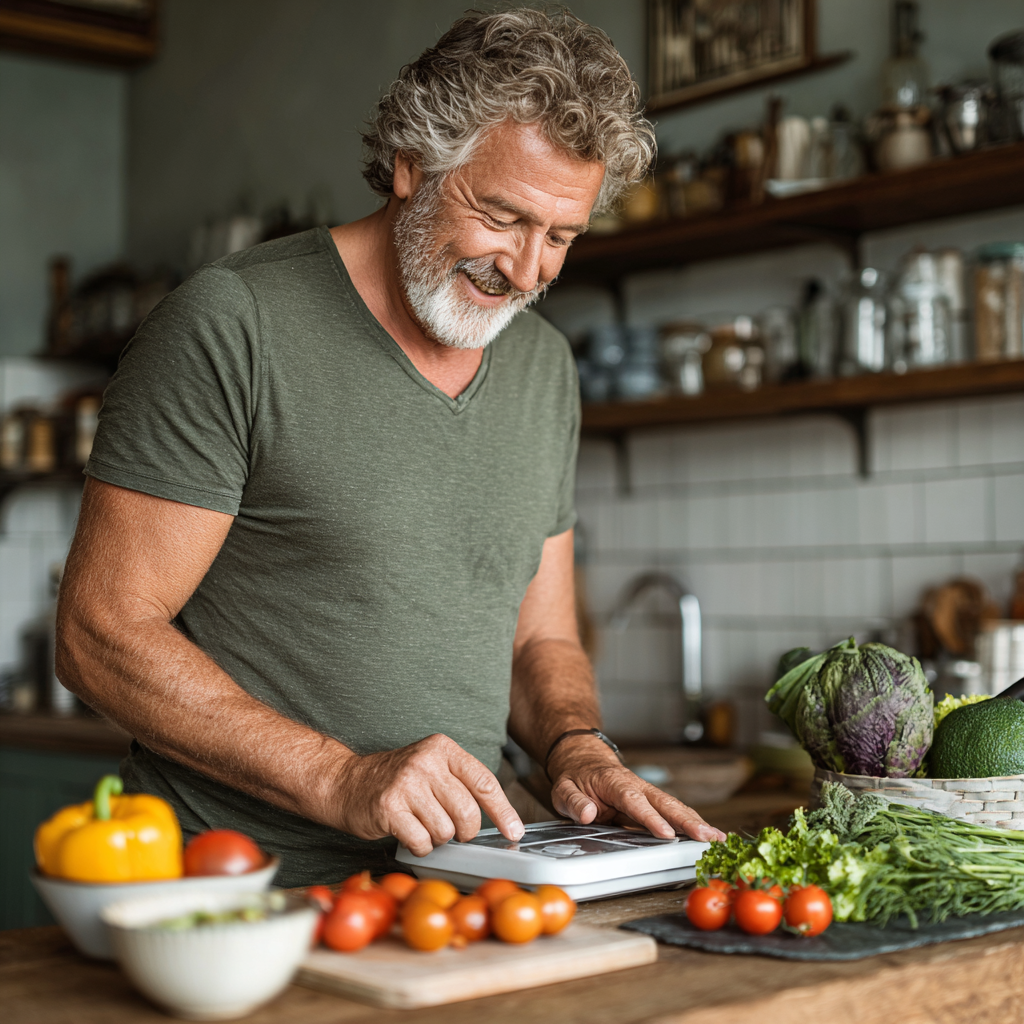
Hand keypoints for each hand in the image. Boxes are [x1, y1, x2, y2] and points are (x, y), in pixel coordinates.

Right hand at [329, 733, 524, 855]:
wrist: (345, 783)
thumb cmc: (396, 781)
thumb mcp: (431, 768)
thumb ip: (461, 784)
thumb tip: (501, 820)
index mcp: (443, 748)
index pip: (484, 782)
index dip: (503, 811)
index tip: (514, 832)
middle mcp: (426, 762)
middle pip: (468, 813)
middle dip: (464, 831)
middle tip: (451, 830)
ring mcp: (407, 783)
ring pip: (446, 831)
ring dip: (438, 838)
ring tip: (422, 825)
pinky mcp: (389, 807)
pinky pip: (422, 842)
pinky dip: (420, 846)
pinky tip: (408, 834)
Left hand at [546, 737, 726, 842]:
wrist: (583, 759)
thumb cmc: (576, 776)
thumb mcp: (564, 789)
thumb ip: (574, 801)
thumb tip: (588, 814)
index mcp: (614, 783)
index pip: (634, 801)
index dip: (651, 818)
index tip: (666, 834)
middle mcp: (636, 785)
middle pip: (664, 803)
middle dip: (687, 821)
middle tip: (707, 837)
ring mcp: (646, 792)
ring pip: (674, 806)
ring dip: (696, 822)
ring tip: (718, 839)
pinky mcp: (651, 801)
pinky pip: (672, 811)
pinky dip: (691, 822)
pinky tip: (707, 835)